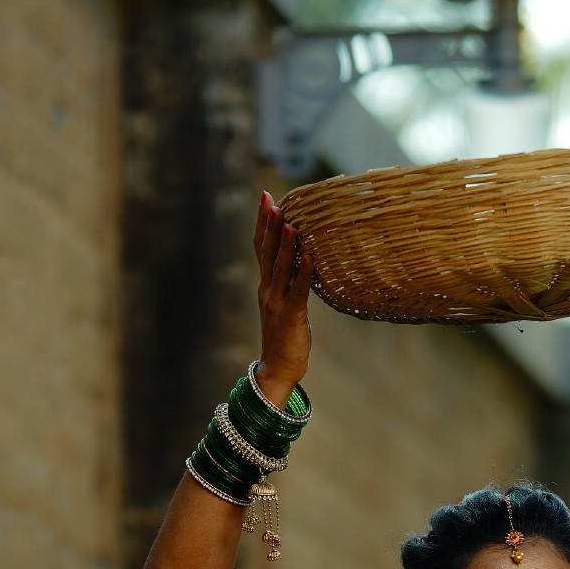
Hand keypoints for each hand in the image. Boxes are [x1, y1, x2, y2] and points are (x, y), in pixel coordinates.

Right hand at [254, 193, 313, 404]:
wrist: (277, 370)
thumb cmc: (285, 339)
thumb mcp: (286, 307)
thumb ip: (290, 285)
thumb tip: (305, 262)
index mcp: (265, 287)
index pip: (260, 248)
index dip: (262, 223)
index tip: (266, 198)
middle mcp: (267, 291)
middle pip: (266, 252)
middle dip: (269, 225)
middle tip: (271, 200)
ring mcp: (277, 303)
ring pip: (279, 268)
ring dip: (285, 244)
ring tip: (290, 221)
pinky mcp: (291, 317)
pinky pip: (298, 291)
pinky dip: (303, 274)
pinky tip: (309, 257)